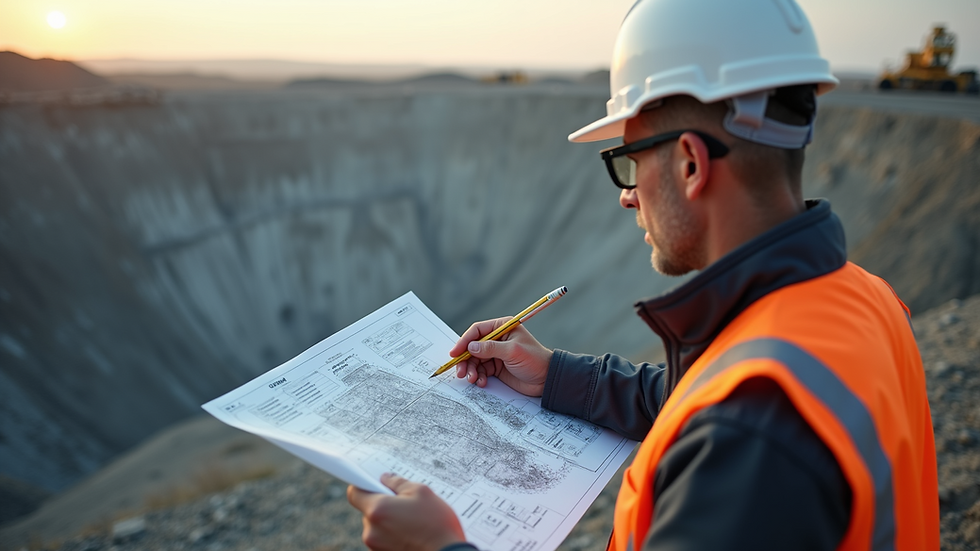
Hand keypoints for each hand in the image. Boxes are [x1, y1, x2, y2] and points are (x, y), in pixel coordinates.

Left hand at [347, 473, 465, 550]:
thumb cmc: (436, 525)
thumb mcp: (421, 493)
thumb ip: (398, 482)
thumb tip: (386, 478)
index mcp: (377, 510)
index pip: (354, 493)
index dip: (363, 485)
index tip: (374, 483)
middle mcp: (371, 530)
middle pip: (368, 510)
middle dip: (383, 504)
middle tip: (405, 503)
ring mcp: (376, 546)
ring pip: (376, 526)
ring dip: (389, 521)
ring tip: (413, 522)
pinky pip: (383, 540)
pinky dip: (393, 535)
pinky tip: (412, 534)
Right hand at [449, 317, 552, 395]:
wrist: (547, 379)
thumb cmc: (535, 360)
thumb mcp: (512, 352)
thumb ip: (491, 348)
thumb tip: (471, 347)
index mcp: (502, 328)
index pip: (477, 331)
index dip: (464, 341)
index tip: (455, 353)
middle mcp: (497, 339)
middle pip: (473, 347)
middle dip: (465, 360)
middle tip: (461, 372)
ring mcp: (496, 354)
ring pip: (475, 360)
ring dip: (471, 370)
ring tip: (472, 379)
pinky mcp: (497, 367)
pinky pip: (481, 370)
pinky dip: (478, 377)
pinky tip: (481, 382)